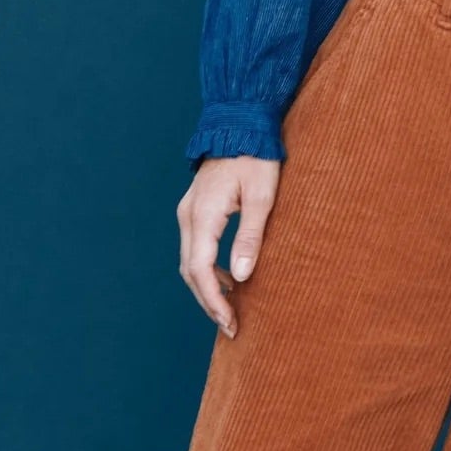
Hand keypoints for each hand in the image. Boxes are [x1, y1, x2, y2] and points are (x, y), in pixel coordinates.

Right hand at [175, 156, 282, 337]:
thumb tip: (239, 277)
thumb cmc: (257, 158)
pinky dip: (207, 269)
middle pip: (190, 271)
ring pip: (189, 261)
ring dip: (207, 287)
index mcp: (203, 215)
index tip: (230, 323)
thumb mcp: (262, 196)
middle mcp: (188, 216)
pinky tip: (229, 279)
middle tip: (232, 326)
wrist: (241, 124)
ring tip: (231, 309)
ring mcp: (189, 211)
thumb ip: (251, 236)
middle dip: (208, 301)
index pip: (199, 270)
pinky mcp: (196, 209)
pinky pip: (195, 247)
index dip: (213, 301)